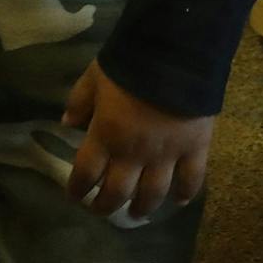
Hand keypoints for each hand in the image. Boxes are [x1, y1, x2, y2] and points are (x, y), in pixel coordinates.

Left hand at [62, 60, 214, 220]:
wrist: (179, 49)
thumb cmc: (133, 61)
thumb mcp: (96, 75)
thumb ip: (80, 101)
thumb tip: (67, 124)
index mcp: (106, 135)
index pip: (85, 174)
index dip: (77, 190)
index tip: (75, 195)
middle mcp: (134, 153)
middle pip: (116, 193)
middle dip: (105, 206)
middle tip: (102, 209)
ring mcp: (167, 154)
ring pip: (152, 194)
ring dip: (141, 208)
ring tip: (136, 213)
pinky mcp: (195, 147)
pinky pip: (192, 178)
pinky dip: (186, 193)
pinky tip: (181, 201)